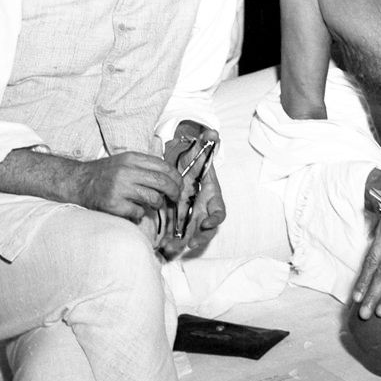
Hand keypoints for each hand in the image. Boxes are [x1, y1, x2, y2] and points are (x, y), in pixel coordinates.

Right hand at [70, 152, 181, 223]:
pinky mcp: (114, 205)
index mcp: (131, 158)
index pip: (164, 166)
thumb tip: (172, 178)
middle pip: (163, 183)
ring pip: (153, 199)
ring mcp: (119, 188)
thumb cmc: (104, 174)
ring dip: (156, 204)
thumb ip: (145, 166)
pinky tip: (132, 210)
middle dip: (174, 193)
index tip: (180, 185)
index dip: (177, 178)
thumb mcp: (125, 161)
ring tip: (149, 203)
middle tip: (175, 198)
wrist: (78, 182)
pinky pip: (138, 212)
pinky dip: (139, 214)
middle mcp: (126, 171)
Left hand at [158, 123, 222, 257]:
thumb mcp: (199, 148)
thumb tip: (213, 133)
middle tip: (190, 243)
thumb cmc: (194, 158)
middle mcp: (204, 208)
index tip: (208, 222)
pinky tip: (161, 244)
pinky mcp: (180, 218)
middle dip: (200, 237)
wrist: (183, 163)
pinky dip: (171, 240)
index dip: (215, 218)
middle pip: (206, 229)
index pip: (219, 210)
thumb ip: (207, 140)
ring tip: (171, 248)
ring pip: (192, 234)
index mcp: (211, 195)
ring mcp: (192, 215)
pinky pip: (178, 233)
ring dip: (183, 242)